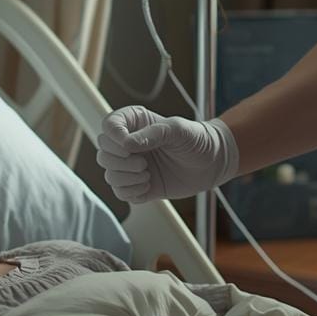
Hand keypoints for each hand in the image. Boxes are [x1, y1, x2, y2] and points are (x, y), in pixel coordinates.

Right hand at [96, 106, 238, 202]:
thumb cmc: (197, 140)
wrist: (212, 163)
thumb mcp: (178, 130)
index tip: (128, 144)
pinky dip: (131, 191)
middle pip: (103, 152)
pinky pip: (120, 192)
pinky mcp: (137, 185)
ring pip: (109, 174)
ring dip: (127, 177)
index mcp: (135, 123)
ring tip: (148, 174)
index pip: (109, 125)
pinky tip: (149, 185)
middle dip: (120, 161)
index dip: (113, 136)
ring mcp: (132, 165)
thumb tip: (128, 143)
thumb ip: (153, 134)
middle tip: (143, 162)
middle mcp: (129, 144)